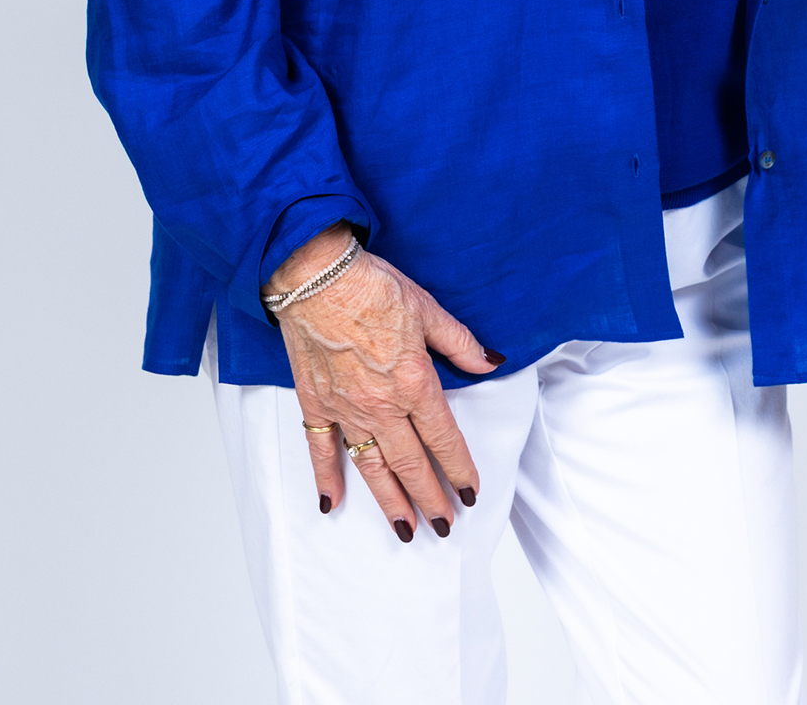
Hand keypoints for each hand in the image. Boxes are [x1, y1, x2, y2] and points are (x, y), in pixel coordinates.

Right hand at [266, 225, 503, 539]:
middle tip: (443, 526)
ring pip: (372, 466)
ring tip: (406, 529)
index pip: (444, 437)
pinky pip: (321, 449)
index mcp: (414, 381)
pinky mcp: (316, 403)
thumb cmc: (373, 286)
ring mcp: (346, 408)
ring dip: (391, 501)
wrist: (316, 276)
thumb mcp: (428, 308)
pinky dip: (326, 477)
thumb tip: (490, 362)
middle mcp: (382, 404)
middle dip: (430, 498)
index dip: (459, 469)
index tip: (470, 493)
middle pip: (411, 463)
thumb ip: (460, 343)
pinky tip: (332, 502)